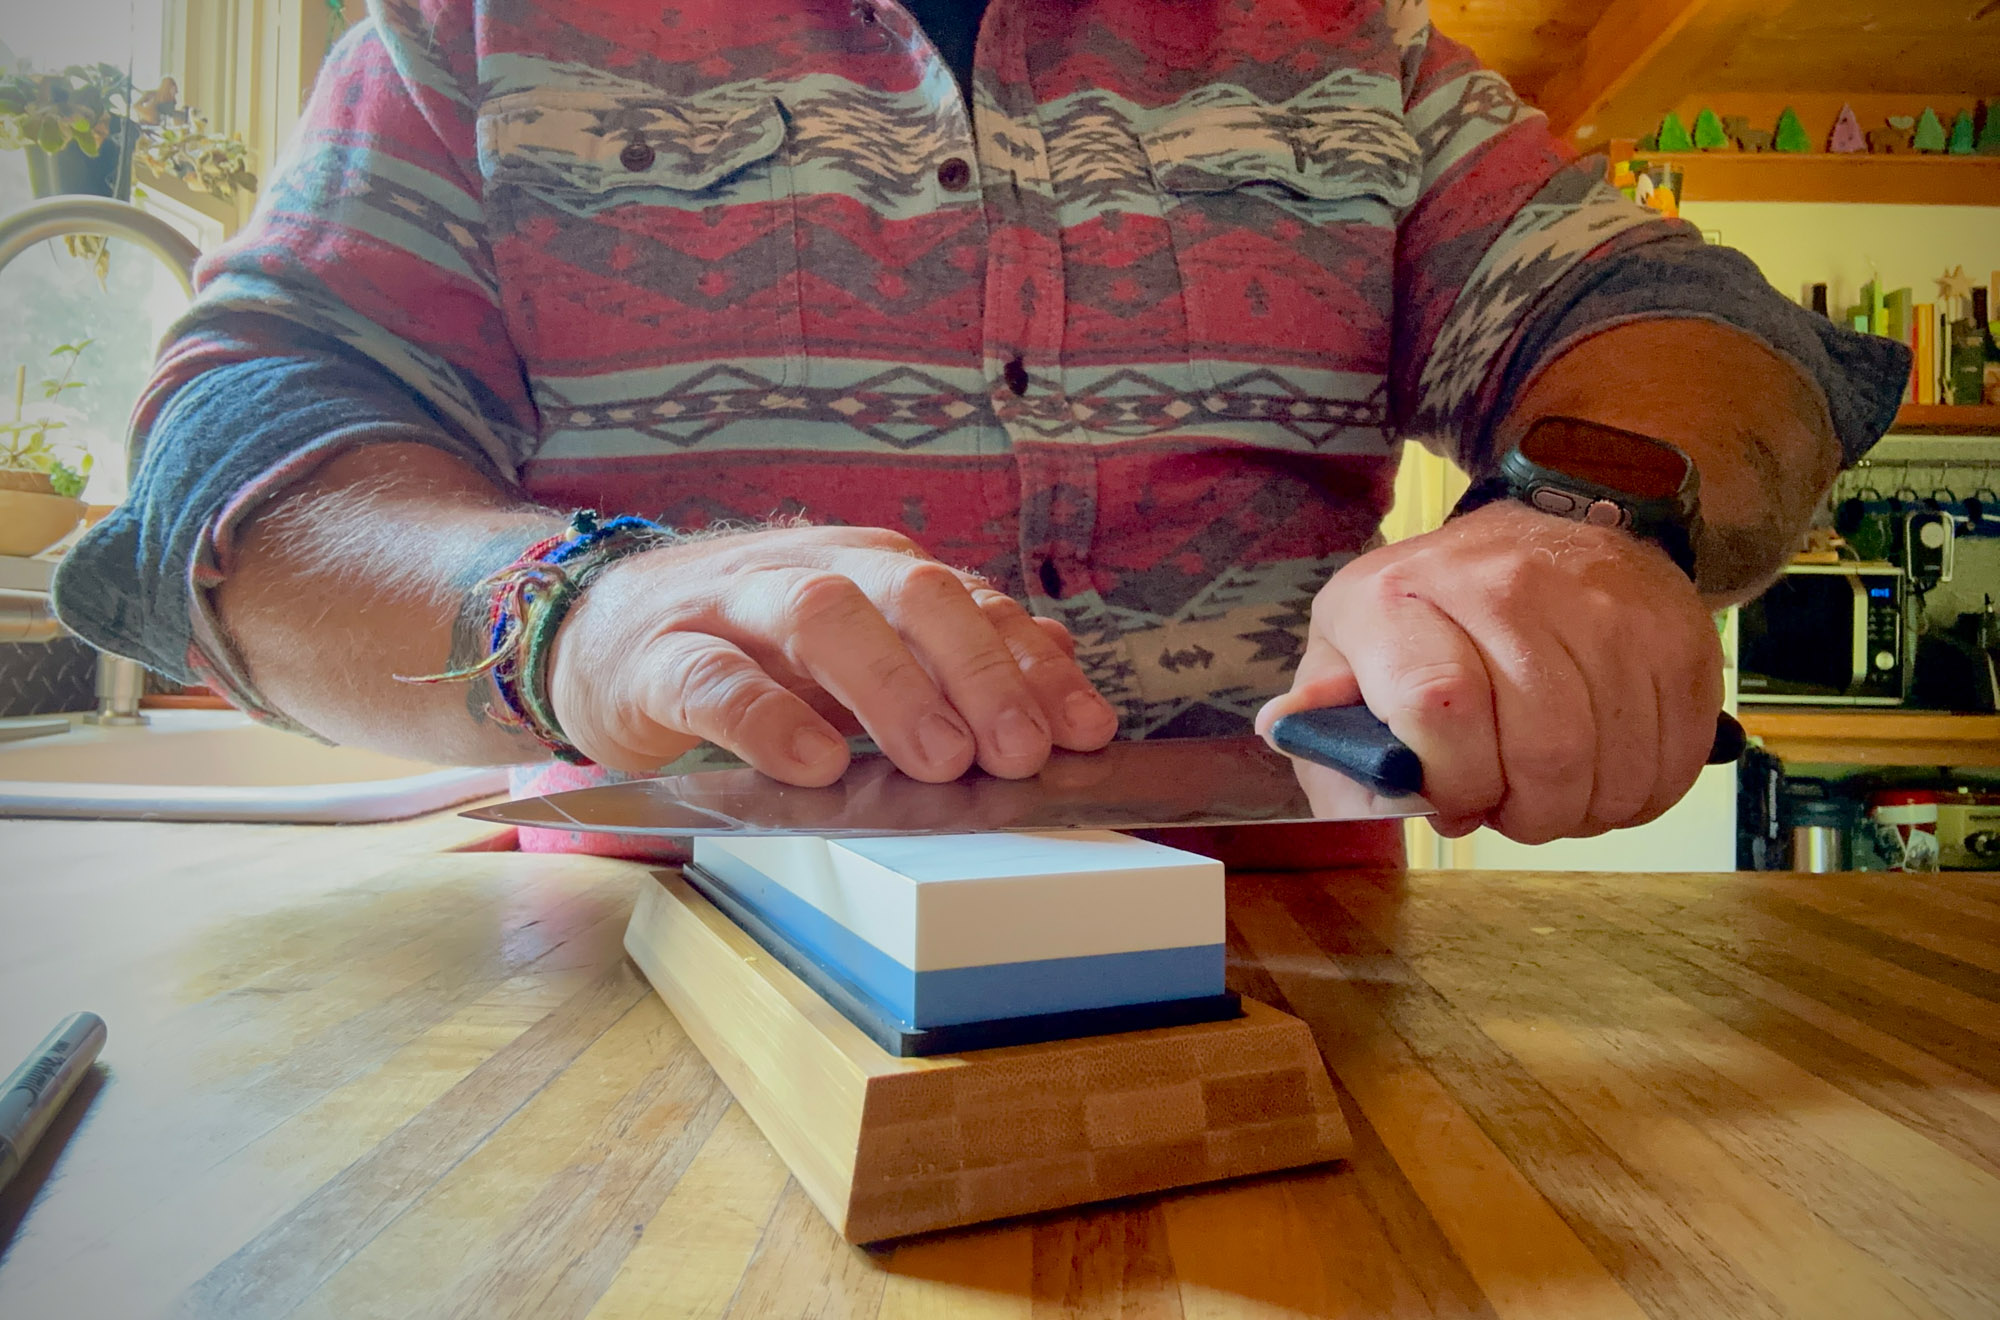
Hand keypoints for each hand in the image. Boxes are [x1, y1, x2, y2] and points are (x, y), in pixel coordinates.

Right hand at [547, 526, 1119, 784]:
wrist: (596, 629)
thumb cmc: (750, 651)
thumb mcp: (858, 652)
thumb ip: (948, 660)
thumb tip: (1057, 678)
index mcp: (871, 569)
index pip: (970, 605)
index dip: (1031, 667)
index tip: (1084, 732)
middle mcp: (812, 571)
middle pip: (910, 594)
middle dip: (977, 670)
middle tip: (1017, 751)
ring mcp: (732, 606)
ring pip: (822, 618)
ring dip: (891, 689)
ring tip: (939, 761)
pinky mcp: (656, 658)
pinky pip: (714, 679)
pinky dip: (768, 719)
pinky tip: (814, 765)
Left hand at [1256, 502, 1721, 842]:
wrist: (1545, 531)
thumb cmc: (1432, 616)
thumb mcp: (1348, 652)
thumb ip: (1320, 716)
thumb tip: (1291, 734)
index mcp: (1401, 597)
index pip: (1441, 706)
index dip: (1453, 780)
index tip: (1452, 796)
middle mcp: (1505, 586)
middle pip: (1544, 750)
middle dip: (1525, 813)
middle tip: (1509, 807)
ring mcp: (1602, 604)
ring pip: (1613, 763)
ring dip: (1583, 810)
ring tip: (1553, 788)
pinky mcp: (1674, 631)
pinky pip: (1670, 756)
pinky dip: (1639, 793)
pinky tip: (1603, 771)